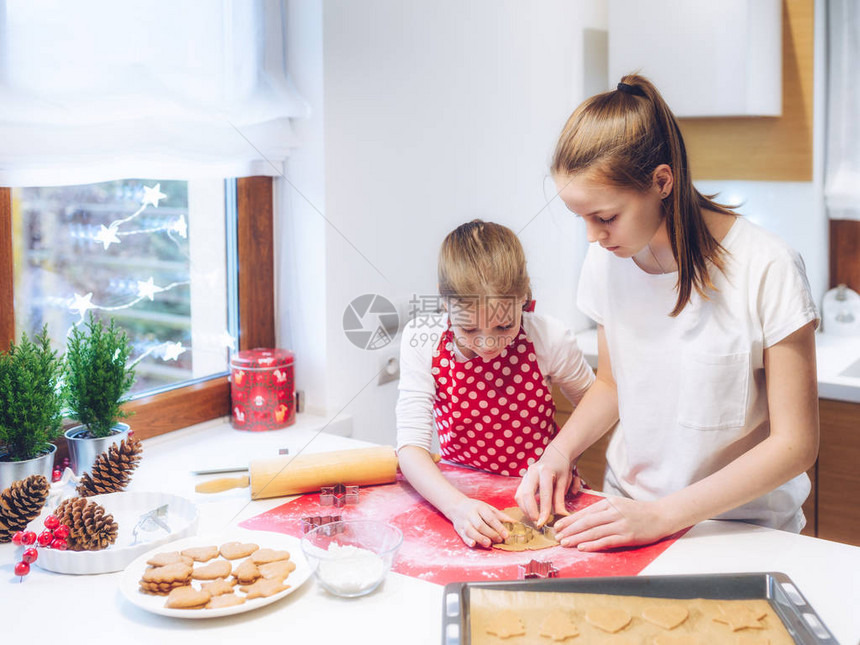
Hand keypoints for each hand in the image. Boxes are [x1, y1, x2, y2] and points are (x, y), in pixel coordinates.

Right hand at [445, 498, 514, 547]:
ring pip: (471, 531)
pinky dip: (468, 540)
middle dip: (491, 534)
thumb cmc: (475, 508)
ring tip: (488, 544)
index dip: (499, 527)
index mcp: (480, 508)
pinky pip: (463, 536)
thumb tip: (514, 523)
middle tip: (499, 540)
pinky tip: (474, 544)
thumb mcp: (487, 508)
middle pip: (481, 525)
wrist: (456, 506)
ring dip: (480, 538)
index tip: (506, 535)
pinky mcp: (459, 529)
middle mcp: (471, 514)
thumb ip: (500, 516)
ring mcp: (464, 522)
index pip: (490, 518)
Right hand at [514, 445, 579, 528]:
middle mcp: (532, 472)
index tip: (544, 523)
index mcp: (545, 471)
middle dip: (531, 511)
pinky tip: (531, 512)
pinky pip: (519, 495)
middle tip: (537, 523)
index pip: (544, 494)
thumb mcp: (564, 482)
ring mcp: (525, 475)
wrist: (555, 455)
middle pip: (526, 494)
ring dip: (525, 510)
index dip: (543, 510)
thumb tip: (561, 517)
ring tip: (535, 519)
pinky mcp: (522, 480)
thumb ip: (560, 500)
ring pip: (519, 496)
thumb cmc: (562, 468)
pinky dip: (523, 506)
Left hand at [553, 496, 673, 550]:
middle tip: (557, 537)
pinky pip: (607, 541)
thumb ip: (603, 511)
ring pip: (594, 531)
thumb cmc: (638, 512)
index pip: (585, 512)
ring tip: (565, 543)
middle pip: (586, 522)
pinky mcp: (628, 535)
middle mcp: (613, 512)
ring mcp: (621, 524)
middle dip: (570, 530)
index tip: (558, 526)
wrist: (661, 516)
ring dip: (577, 538)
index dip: (570, 520)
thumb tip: (582, 519)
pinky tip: (582, 547)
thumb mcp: (619, 505)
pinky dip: (593, 544)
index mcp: (609, 503)